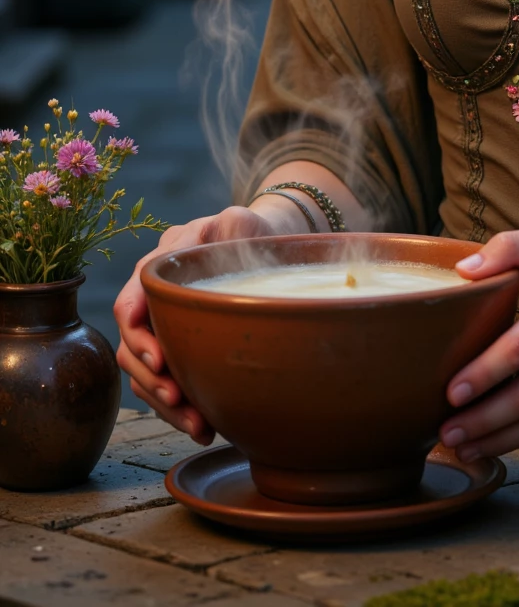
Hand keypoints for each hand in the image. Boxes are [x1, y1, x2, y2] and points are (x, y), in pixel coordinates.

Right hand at [113, 200, 295, 442]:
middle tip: (176, 395)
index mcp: (163, 261)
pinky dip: (178, 410)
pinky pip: (163, 386)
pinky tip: (204, 426)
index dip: (137, 327)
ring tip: (196, 423)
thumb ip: (230, 225)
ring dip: (164, 402)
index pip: (134, 294)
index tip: (156, 357)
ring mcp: (159, 326)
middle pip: (130, 342)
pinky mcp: (174, 352)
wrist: (260, 251)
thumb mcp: (239, 221)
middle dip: (150, 375)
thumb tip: (215, 240)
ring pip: (142, 373)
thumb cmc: (250, 234)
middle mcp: (152, 297)